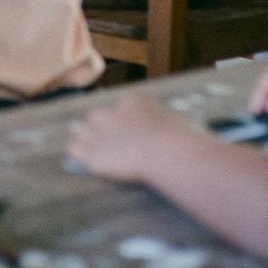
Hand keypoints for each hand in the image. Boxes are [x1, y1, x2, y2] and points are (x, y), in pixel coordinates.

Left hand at [67, 95, 201, 182]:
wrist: (168, 152)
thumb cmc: (184, 140)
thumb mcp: (183, 124)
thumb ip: (177, 126)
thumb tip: (192, 132)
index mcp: (133, 103)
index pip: (121, 108)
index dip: (124, 123)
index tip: (132, 136)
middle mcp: (112, 113)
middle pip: (97, 118)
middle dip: (102, 130)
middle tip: (112, 146)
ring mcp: (99, 133)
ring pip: (82, 133)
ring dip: (86, 143)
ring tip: (94, 156)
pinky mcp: (92, 154)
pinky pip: (75, 151)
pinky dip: (78, 157)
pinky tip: (84, 165)